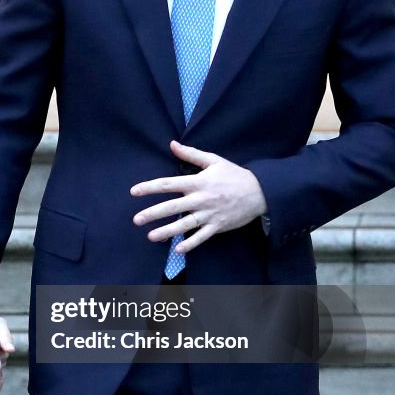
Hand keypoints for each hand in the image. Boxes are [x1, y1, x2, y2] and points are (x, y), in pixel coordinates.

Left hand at [131, 140, 266, 253]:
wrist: (259, 192)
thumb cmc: (234, 175)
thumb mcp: (214, 160)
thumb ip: (191, 154)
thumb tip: (172, 144)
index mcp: (198, 182)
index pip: (169, 184)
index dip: (150, 187)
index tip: (134, 191)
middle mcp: (201, 199)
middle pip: (173, 207)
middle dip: (153, 213)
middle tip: (137, 219)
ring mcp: (209, 214)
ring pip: (185, 225)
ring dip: (167, 231)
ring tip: (151, 237)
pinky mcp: (218, 226)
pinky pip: (202, 237)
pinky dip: (191, 244)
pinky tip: (178, 249)